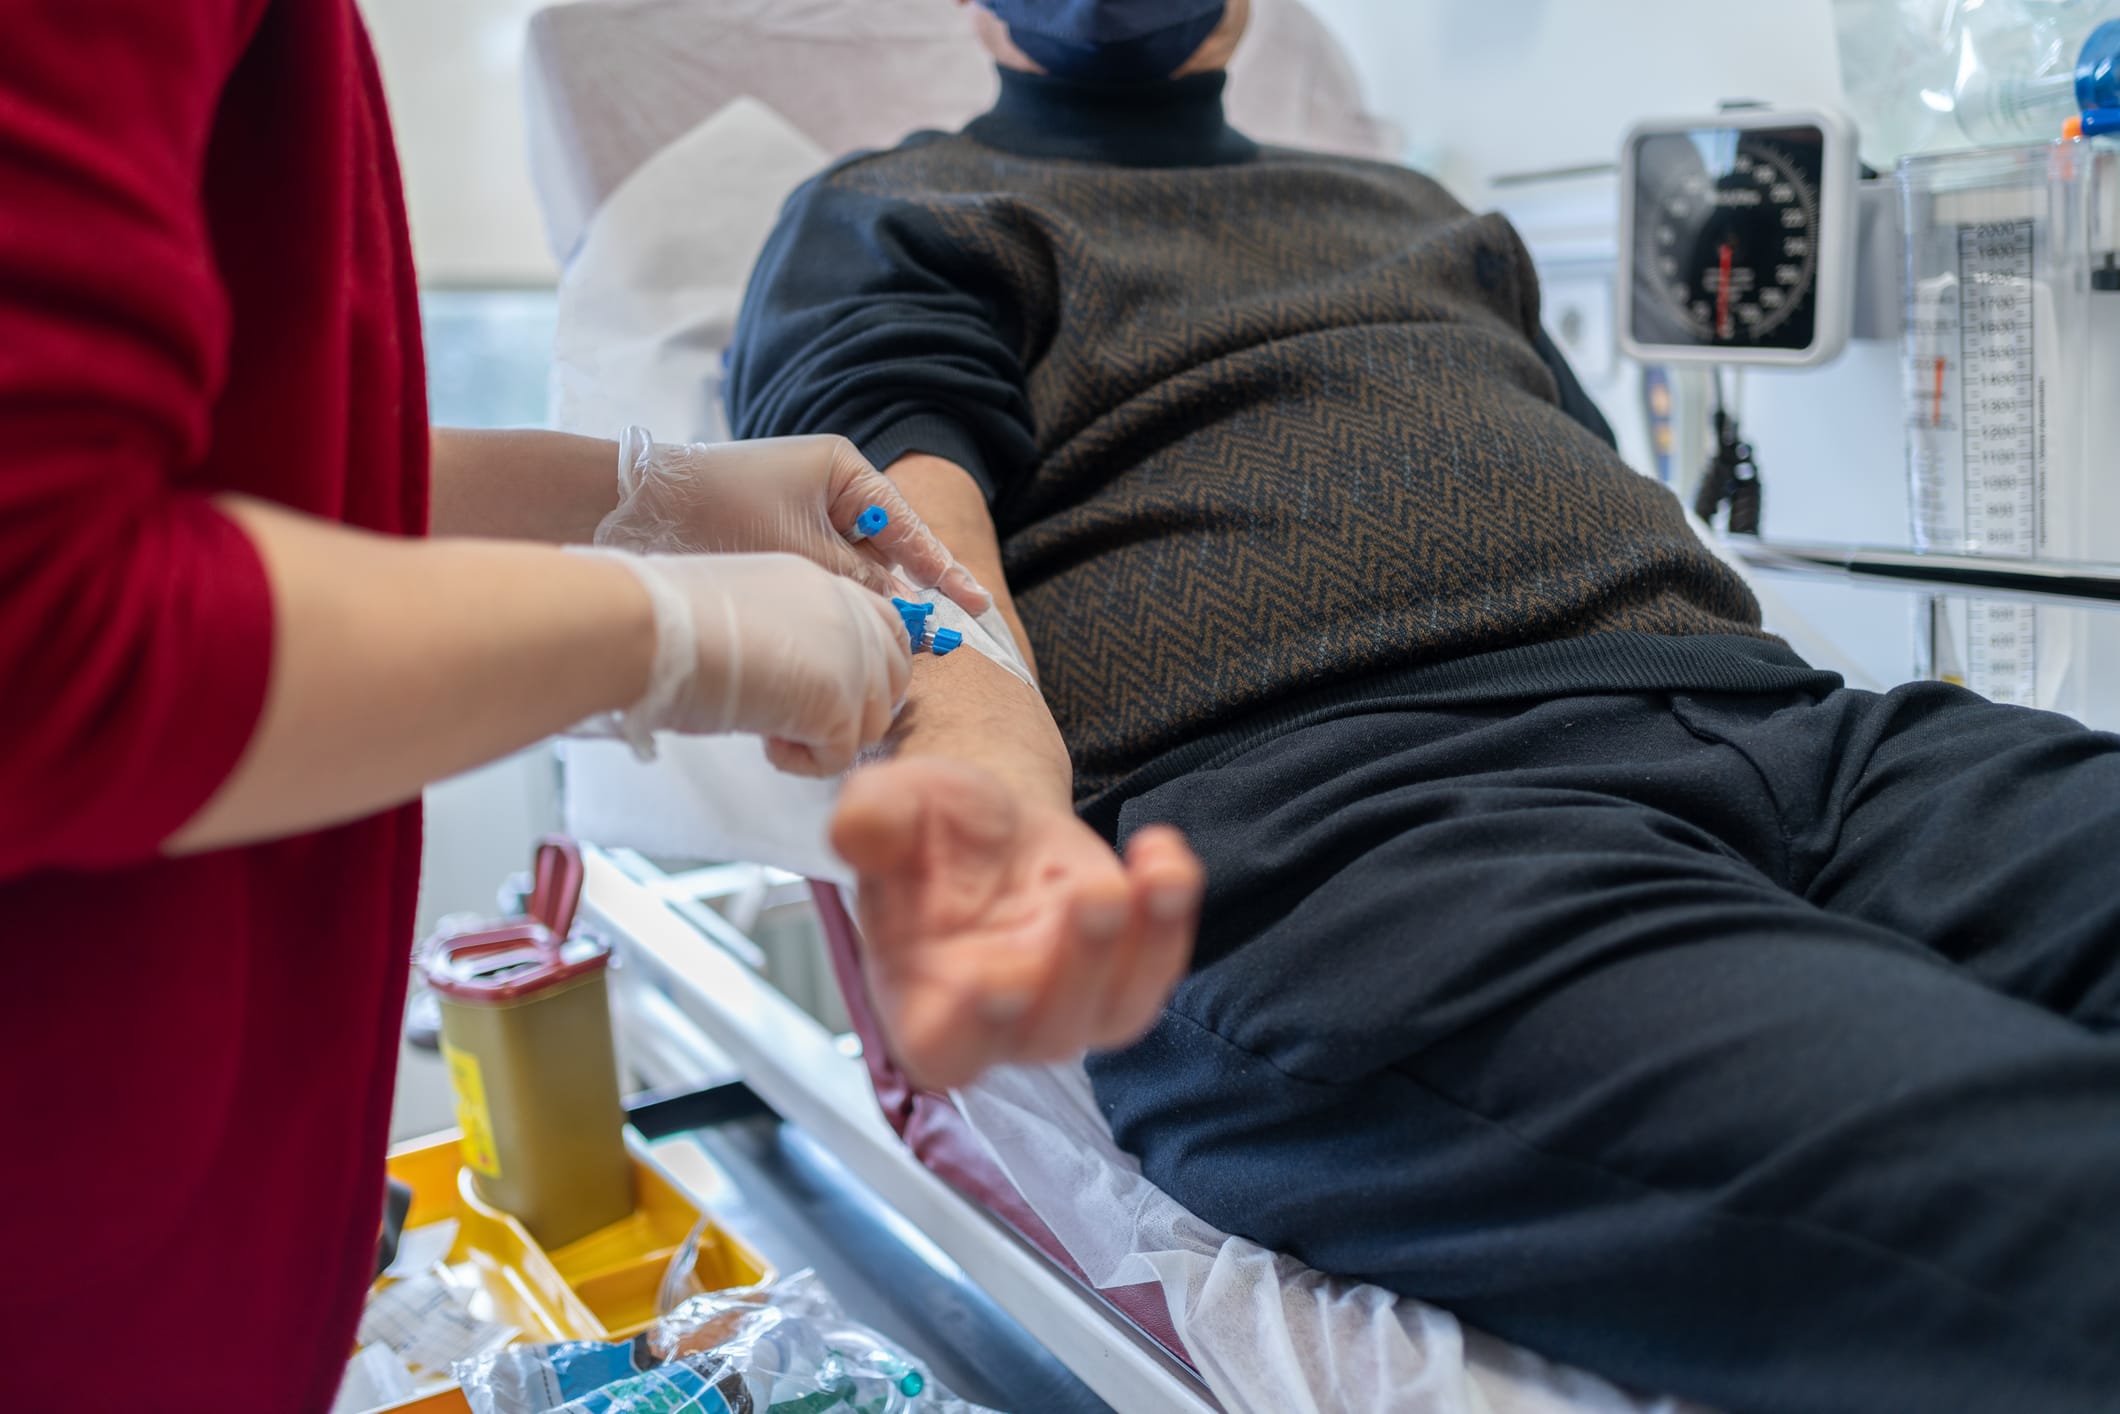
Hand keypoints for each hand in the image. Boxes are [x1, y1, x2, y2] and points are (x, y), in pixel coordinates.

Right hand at [585, 550, 911, 774]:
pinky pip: (841, 756)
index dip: (866, 666)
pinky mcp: (840, 704)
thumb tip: (792, 673)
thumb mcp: (744, 608)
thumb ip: (787, 631)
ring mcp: (853, 658)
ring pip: (873, 722)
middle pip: (893, 678)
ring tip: (768, 724)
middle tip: (794, 714)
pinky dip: (803, 761)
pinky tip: (764, 740)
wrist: (652, 628)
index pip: (884, 626)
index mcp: (823, 584)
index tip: (826, 689)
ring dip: (824, 736)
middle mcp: (850, 614)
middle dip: (853, 707)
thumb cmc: (669, 619)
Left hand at [594, 430, 991, 614]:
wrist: (638, 506)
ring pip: (852, 569)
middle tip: (926, 642)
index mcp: (844, 471)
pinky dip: (829, 600)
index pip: (909, 528)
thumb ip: (858, 580)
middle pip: (884, 552)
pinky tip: (832, 631)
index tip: (976, 605)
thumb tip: (899, 614)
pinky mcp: (776, 538)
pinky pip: (821, 574)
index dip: (943, 571)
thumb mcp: (802, 550)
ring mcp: (802, 513)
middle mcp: (829, 488)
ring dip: (860, 603)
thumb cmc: (722, 512)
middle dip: (900, 596)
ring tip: (876, 643)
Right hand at [830, 758, 1203, 1089]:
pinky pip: (1158, 966)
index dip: (970, 1024)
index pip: (945, 1046)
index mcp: (919, 1004)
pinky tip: (1160, 853)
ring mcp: (1067, 1010)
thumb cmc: (926, 834)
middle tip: (1090, 893)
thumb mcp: (889, 808)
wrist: (984, 825)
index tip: (993, 976)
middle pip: (1046, 1029)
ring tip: (1147, 874)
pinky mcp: (1121, 980)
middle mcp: (997, 1026)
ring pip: (1114, 1009)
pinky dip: (1172, 915)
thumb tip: (856, 829)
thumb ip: (870, 821)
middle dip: (1076, 964)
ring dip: (1142, 944)